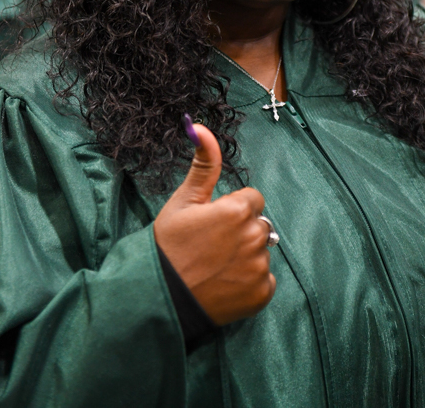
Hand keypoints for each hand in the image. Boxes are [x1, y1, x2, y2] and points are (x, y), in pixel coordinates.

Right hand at [153, 122, 275, 325]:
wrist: (159, 298)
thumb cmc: (168, 246)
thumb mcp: (183, 200)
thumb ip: (204, 164)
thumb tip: (201, 126)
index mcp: (238, 210)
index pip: (252, 199)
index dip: (231, 209)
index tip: (212, 223)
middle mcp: (254, 236)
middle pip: (258, 224)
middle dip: (241, 231)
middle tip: (211, 246)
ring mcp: (259, 267)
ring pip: (261, 252)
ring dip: (245, 257)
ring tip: (216, 267)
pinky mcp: (261, 294)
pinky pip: (265, 280)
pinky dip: (250, 283)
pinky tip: (226, 285)